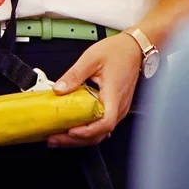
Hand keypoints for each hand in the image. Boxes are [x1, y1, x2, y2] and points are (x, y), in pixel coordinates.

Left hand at [47, 33, 141, 147]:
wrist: (134, 48)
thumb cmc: (118, 52)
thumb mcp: (91, 58)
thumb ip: (74, 75)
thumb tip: (58, 89)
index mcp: (114, 95)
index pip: (105, 122)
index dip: (87, 131)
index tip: (71, 131)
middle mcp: (119, 106)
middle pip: (99, 133)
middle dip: (75, 140)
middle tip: (54, 138)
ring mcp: (118, 109)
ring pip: (100, 132)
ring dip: (80, 137)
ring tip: (59, 135)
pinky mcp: (115, 107)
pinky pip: (101, 124)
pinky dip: (86, 130)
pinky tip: (73, 126)